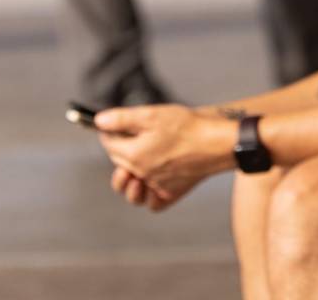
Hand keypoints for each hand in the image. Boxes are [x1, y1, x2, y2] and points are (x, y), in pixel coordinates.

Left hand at [97, 105, 234, 208]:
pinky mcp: (173, 192)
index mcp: (132, 155)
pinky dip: (150, 197)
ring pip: (131, 192)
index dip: (109, 132)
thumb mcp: (153, 114)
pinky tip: (153, 183)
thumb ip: (122, 118)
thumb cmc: (188, 127)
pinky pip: (154, 203)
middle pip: (119, 164)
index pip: (109, 144)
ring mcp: (157, 186)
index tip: (112, 125)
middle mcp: (142, 174)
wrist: (218, 143)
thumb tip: (99, 121)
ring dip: (127, 180)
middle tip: (129, 139)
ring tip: (133, 168)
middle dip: (118, 151)